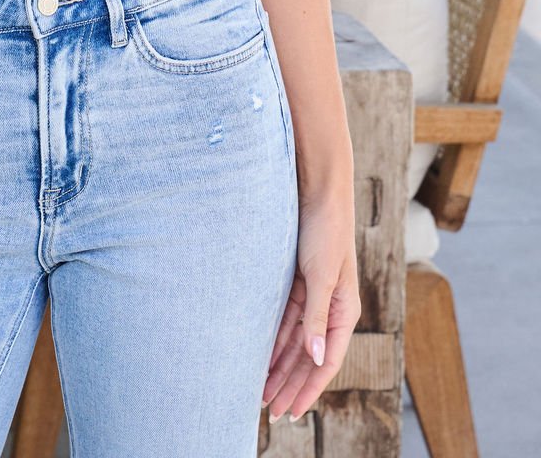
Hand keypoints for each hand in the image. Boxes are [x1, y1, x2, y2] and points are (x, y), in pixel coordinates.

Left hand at [261, 188, 360, 422]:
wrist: (317, 192)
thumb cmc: (326, 230)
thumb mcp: (321, 275)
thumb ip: (318, 317)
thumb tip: (317, 359)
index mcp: (344, 311)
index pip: (327, 362)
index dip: (309, 389)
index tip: (292, 412)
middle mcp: (330, 309)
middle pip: (309, 358)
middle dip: (291, 386)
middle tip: (271, 412)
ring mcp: (313, 298)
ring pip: (295, 343)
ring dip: (280, 368)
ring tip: (262, 393)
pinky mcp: (297, 285)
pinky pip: (285, 323)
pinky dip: (273, 342)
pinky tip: (260, 358)